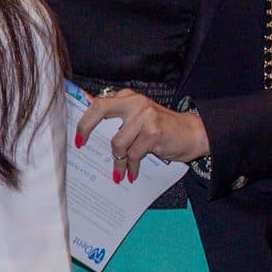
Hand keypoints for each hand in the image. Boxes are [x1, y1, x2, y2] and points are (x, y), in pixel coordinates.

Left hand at [75, 90, 208, 182]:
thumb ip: (116, 116)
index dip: (83, 119)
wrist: (195, 133)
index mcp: (128, 97)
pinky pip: (133, 154)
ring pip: (117, 142)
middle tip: (80, 145)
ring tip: (119, 173)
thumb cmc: (162, 128)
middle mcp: (135, 102)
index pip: (99, 102)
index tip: (77, 137)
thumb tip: (85, 115)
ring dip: (117, 162)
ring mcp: (145, 116)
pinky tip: (131, 174)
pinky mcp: (154, 132)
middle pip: (100, 109)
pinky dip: (130, 167)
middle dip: (85, 127)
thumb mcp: (138, 117)